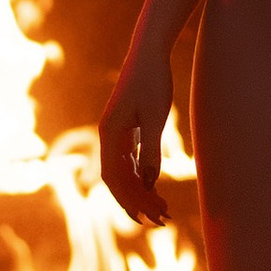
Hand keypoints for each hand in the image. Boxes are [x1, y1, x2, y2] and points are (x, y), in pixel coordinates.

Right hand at [98, 43, 175, 229]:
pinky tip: (154, 186)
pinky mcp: (126, 128)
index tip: (148, 217)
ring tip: (162, 207)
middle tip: (162, 218)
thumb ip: (150, 150)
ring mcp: (115, 132)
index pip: (114, 177)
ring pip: (123, 170)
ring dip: (140, 190)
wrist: (149, 52)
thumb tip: (147, 182)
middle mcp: (107, 135)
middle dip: (137, 200)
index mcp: (109, 134)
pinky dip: (140, 175)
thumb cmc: (152, 81)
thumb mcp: (155, 117)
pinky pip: (129, 159)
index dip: (129, 200)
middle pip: (118, 178)